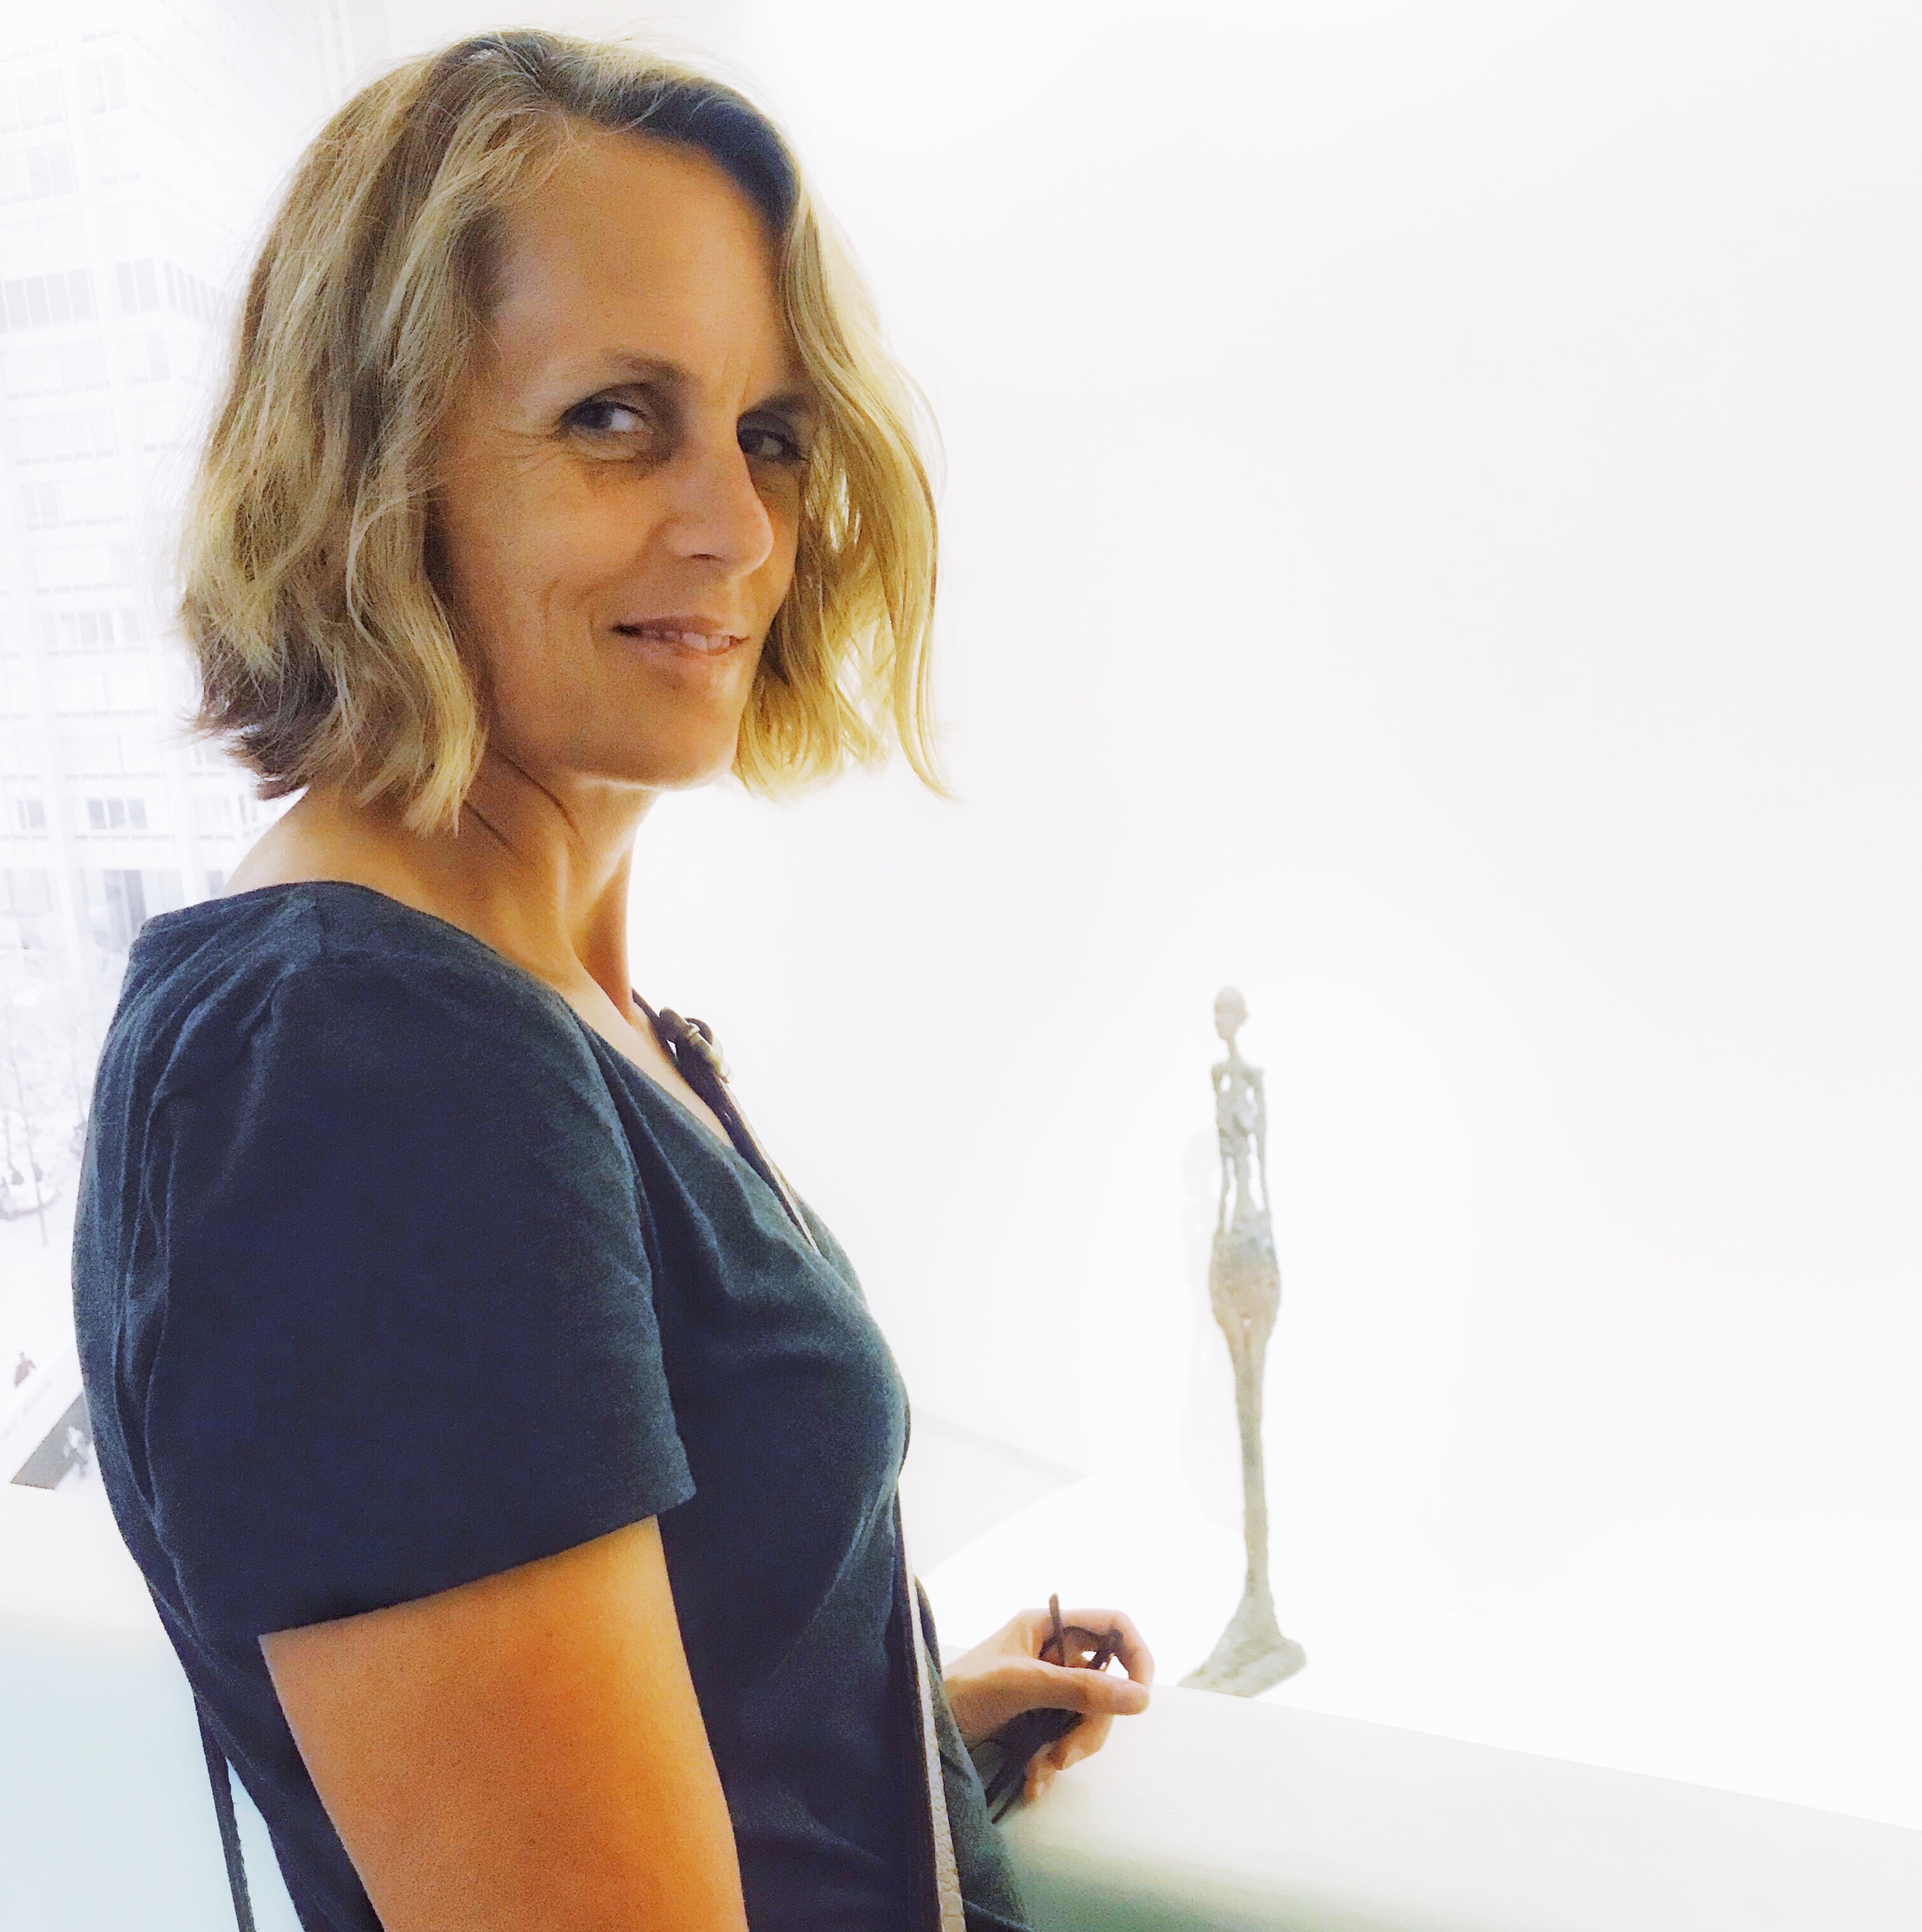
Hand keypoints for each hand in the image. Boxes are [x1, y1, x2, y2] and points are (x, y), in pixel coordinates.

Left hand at [941, 1605, 1153, 1803]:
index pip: (1113, 1626)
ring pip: (1089, 1717)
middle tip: (1066, 1755)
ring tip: (1041, 1770)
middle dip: (1091, 1724)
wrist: (923, 1734)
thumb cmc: (963, 1691)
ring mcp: (1047, 1688)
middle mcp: (1052, 1653)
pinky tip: (1032, 1781)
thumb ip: (1080, 1689)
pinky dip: (1053, 1763)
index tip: (1140, 1697)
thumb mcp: (1022, 1686)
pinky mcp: (1037, 1720)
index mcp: (1047, 1627)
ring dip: (1071, 1749)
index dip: (1136, 1656)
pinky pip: (1067, 1739)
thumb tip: (1142, 1697)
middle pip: (1105, 1685)